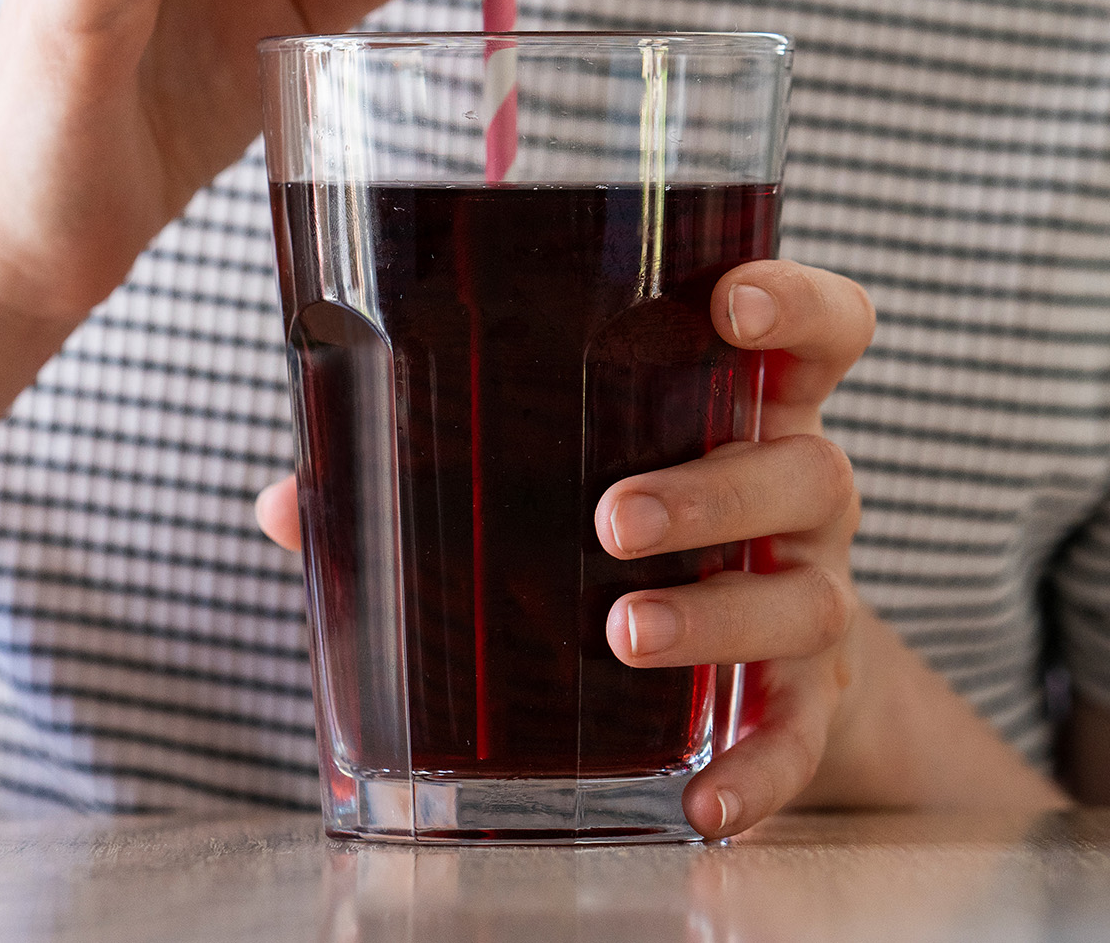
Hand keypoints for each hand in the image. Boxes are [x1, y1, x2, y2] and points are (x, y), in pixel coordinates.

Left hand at [256, 259, 874, 837]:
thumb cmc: (638, 538)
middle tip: (612, 519)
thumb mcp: (563, 482)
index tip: (734, 305)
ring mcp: (815, 595)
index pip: (822, 331)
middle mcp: (802, 496)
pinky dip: (760, 770)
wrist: (759, 670)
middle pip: (805, 469)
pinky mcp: (812, 700)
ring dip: (715, 616)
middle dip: (711, 491)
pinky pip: (801, 736)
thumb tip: (287, 502)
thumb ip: (434, 474)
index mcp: (747, 412)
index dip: (795, 306)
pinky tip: (703, 804)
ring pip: (805, 597)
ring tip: (621, 634)